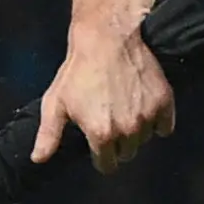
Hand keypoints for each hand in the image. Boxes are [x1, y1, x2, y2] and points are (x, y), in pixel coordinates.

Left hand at [38, 19, 175, 172]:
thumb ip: (49, 135)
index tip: (98, 144)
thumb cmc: (78, 70)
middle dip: (119, 144)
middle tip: (111, 122)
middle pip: (127, 153)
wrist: (107, 38)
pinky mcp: (164, 102)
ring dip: (136, 132)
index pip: (107, 165)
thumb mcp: (55, 102)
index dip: (101, 157)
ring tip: (125, 111)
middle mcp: (128, 130)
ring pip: (144, 139)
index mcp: (101, 134)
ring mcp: (148, 116)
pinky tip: (144, 108)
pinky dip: (157, 122)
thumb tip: (38, 159)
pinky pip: (165, 127)